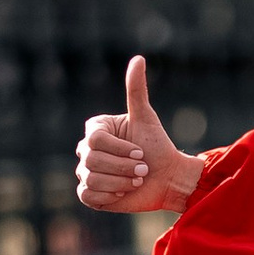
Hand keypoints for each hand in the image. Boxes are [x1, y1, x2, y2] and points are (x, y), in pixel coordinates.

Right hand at [76, 55, 202, 215]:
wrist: (167, 179)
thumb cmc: (157, 147)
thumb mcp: (146, 117)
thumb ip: (136, 90)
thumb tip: (138, 58)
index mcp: (96, 130)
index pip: (95, 139)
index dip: (120, 149)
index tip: (141, 151)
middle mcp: (86, 150)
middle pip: (92, 160)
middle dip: (123, 167)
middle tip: (143, 170)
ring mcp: (86, 172)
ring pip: (90, 178)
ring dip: (120, 182)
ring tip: (136, 181)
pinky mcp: (89, 194)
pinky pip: (87, 195)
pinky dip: (109, 195)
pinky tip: (123, 192)